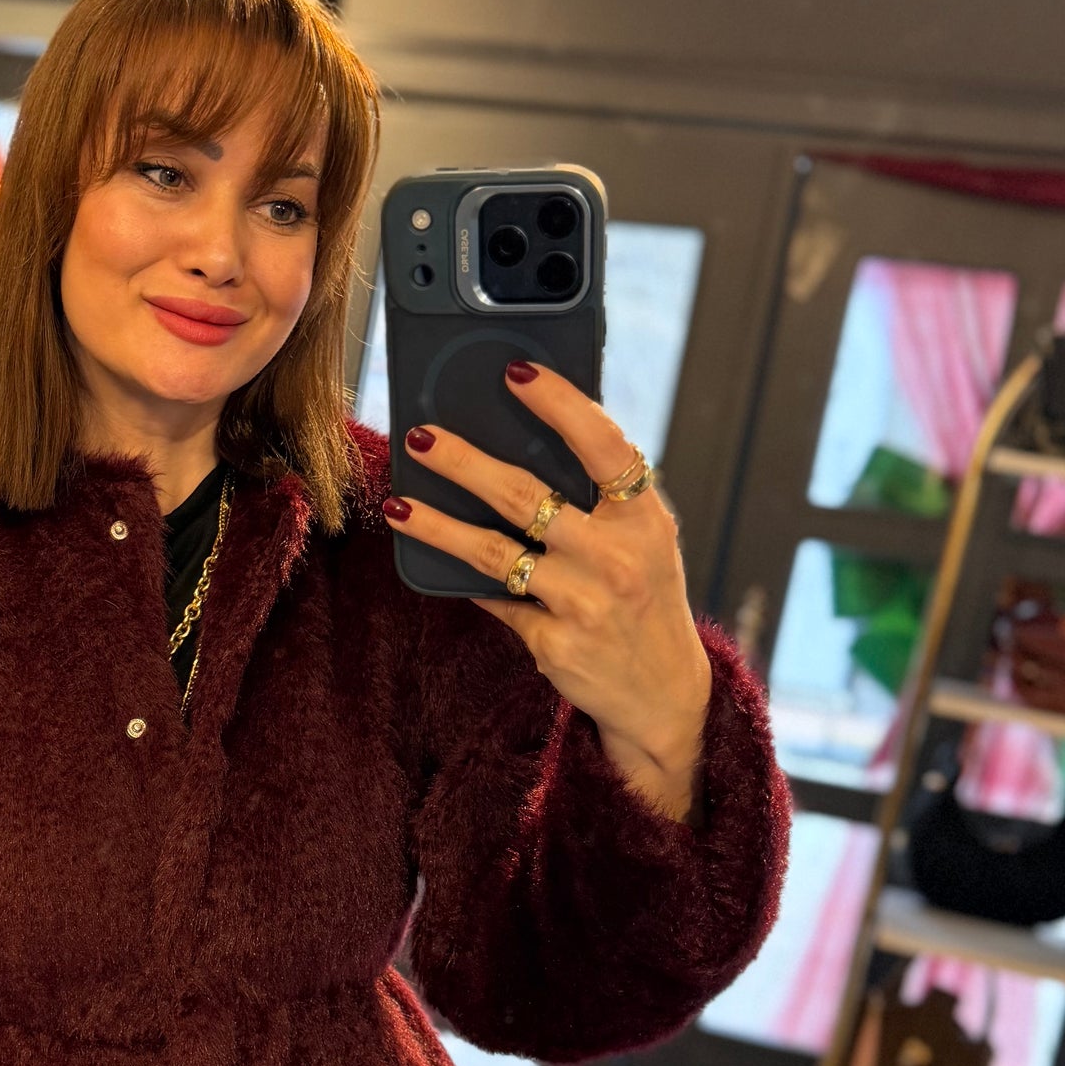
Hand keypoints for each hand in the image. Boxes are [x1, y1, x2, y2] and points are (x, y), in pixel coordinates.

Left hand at [384, 361, 712, 822]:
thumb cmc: (643, 597)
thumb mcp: (645, 540)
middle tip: (421, 436)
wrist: (663, 693)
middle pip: (527, 496)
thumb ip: (603, 496)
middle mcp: (616, 558)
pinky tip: (433, 560)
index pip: (603, 445)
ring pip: (494, 552)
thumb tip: (524, 436)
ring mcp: (583, 604)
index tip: (515, 372)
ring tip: (401, 504)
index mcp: (644, 518)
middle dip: (465, 461)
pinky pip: (495, 599)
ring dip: (439, 525)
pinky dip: (465, 578)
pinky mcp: (553, 643)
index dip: (560, 403)